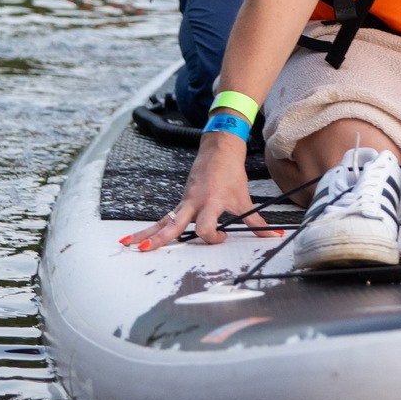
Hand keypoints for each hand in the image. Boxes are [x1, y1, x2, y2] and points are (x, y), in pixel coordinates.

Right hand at [124, 136, 273, 250]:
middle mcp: (194, 202)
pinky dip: (152, 227)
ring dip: (145, 233)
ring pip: (163, 221)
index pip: (206, 227)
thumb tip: (273, 235)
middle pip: (174, 224)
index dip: (213, 237)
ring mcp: (184, 201)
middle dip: (159, 237)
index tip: (223, 236)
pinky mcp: (181, 201)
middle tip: (144, 250)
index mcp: (211, 201)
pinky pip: (165, 217)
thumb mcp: (244, 199)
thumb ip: (257, 221)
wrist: (220, 149)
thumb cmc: (231, 174)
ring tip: (127, 244)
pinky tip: (137, 236)